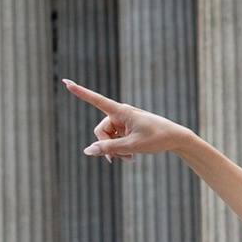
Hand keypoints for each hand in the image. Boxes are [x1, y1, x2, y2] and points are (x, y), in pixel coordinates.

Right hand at [64, 82, 186, 164]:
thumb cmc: (156, 138)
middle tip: (119, 159)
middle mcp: (119, 114)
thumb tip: (87, 151)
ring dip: (114, 150)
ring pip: (106, 138)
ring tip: (129, 159)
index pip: (96, 99)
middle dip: (106, 147)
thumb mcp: (132, 146)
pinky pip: (114, 140)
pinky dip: (119, 150)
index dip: (80, 91)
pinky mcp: (126, 129)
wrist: (175, 138)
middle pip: (100, 132)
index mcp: (121, 111)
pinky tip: (130, 157)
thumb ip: (109, 148)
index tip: (65, 81)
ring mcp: (122, 122)